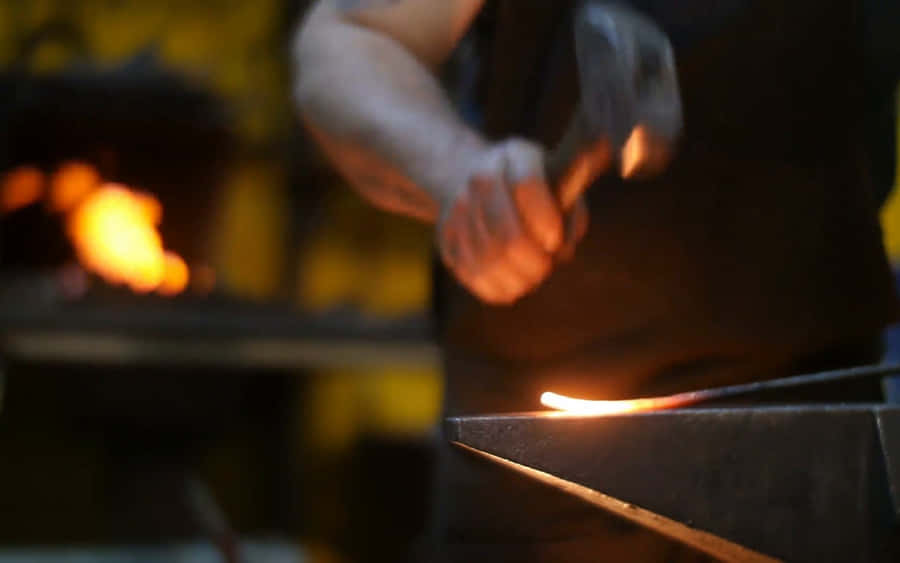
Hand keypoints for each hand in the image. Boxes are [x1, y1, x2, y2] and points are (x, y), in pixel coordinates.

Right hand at [437, 139, 587, 304]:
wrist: (473, 178)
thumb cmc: (533, 188)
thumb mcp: (560, 183)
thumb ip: (570, 210)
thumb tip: (559, 250)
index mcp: (515, 155)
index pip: (527, 186)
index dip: (545, 221)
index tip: (555, 241)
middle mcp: (479, 179)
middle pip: (508, 237)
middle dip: (535, 262)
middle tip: (546, 268)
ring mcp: (457, 210)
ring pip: (491, 263)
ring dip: (519, 279)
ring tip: (531, 276)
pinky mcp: (446, 240)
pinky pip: (474, 276)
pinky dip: (499, 287)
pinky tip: (513, 282)